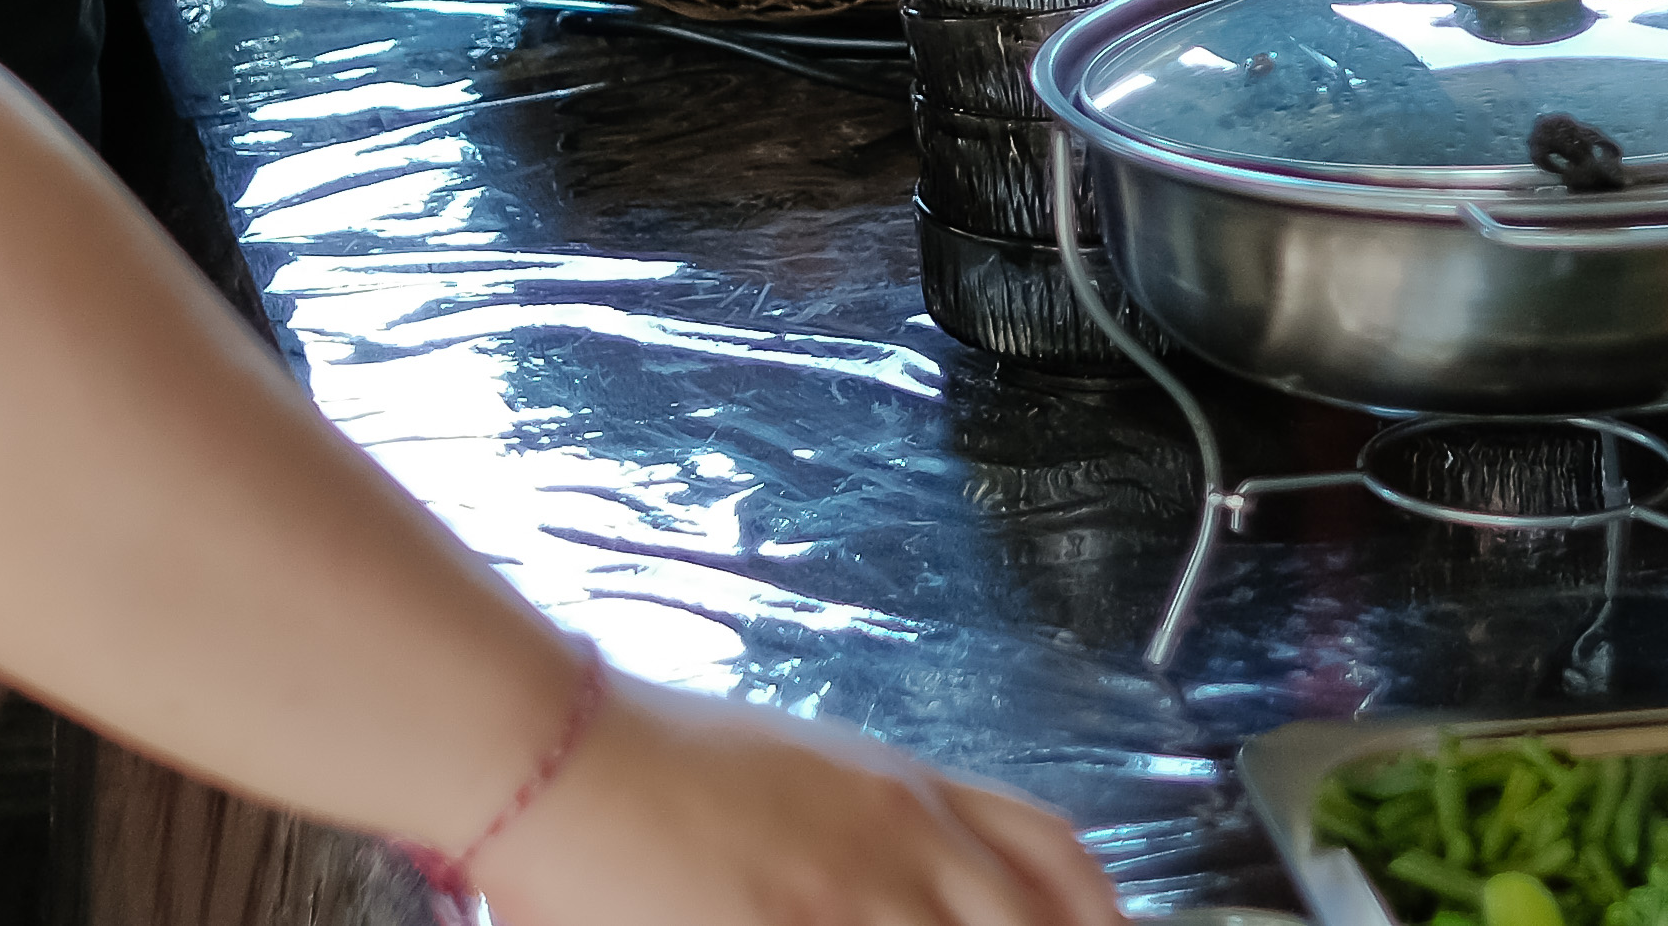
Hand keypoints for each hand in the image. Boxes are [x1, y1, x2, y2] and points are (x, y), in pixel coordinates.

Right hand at [476, 673, 1117, 924]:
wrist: (568, 758)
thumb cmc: (664, 761)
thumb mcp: (806, 770)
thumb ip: (877, 826)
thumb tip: (917, 876)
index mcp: (908, 794)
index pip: (1051, 851)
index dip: (1099, 904)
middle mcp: (899, 845)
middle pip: (1025, 916)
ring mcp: (848, 900)